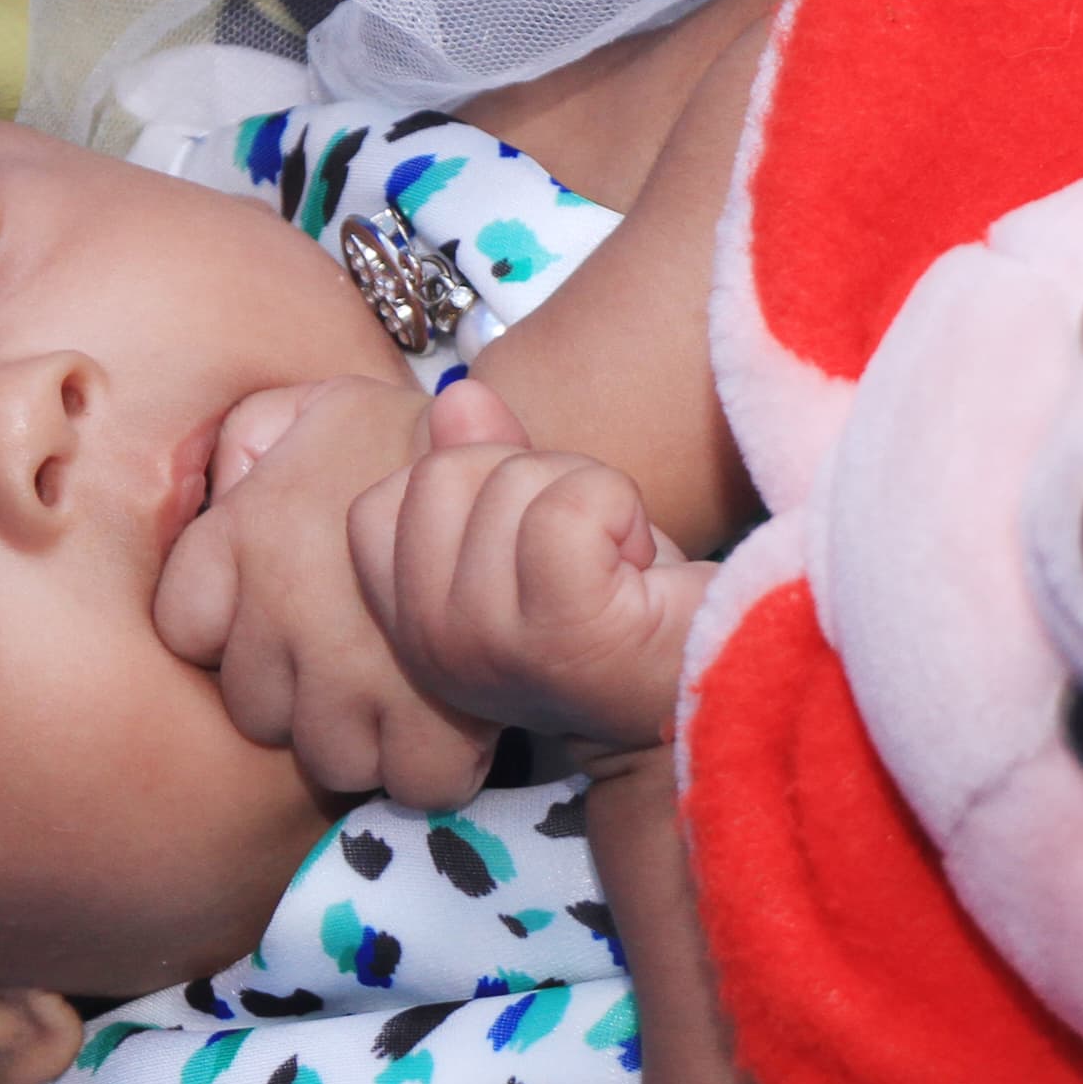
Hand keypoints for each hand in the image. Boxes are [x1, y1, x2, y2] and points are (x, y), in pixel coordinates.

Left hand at [153, 375, 496, 805]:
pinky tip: (448, 721)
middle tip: (350, 660)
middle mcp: (286, 609)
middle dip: (299, 694)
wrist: (527, 465)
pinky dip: (433, 765)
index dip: (231, 632)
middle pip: (256, 710)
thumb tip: (227, 489)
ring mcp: (354, 673)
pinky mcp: (434, 719)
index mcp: (247, 534)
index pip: (188, 630)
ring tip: (400, 695)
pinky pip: (412, 780)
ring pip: (327, 756)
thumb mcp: (318, 405)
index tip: (278, 621)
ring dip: (362, 737)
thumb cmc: (419, 433)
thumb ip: (251, 440)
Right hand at [351, 381, 713, 754]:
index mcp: (410, 630)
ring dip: (588, 496)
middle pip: (446, 473)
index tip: (526, 543)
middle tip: (584, 550)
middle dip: (533, 481)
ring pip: (515, 480)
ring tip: (614, 564)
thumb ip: (484, 461)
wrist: (704, 688)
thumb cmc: (620, 610)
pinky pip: (570, 505)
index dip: (465, 489)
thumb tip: (457, 396)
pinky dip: (620, 508)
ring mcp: (492, 643)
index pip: (378, 506)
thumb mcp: (532, 526)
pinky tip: (638, 562)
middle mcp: (433, 647)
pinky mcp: (564, 630)